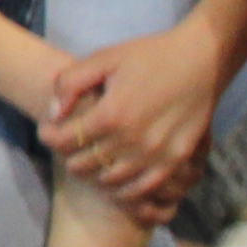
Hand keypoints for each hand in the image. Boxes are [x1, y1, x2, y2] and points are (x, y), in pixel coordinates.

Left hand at [43, 19, 235, 222]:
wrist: (201, 61)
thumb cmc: (149, 56)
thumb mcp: (103, 58)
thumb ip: (70, 83)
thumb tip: (53, 113)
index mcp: (111, 114)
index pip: (65, 140)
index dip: (49, 137)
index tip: (46, 132)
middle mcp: (132, 140)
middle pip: (84, 164)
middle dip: (68, 156)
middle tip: (66, 147)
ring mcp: (156, 154)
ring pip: (111, 181)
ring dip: (94, 175)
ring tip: (89, 161)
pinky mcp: (176, 160)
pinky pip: (144, 188)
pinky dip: (126, 190)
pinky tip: (117, 181)